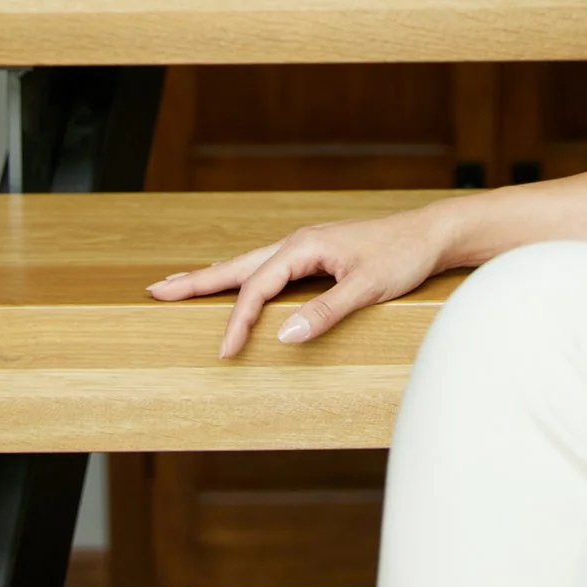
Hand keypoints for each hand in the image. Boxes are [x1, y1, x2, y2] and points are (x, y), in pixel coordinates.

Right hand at [145, 205, 455, 358]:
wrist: (431, 234)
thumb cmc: (403, 257)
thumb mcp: (366, 288)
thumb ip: (325, 312)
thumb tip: (283, 336)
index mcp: (304, 246)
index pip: (257, 287)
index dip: (237, 321)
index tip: (224, 352)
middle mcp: (299, 242)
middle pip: (237, 265)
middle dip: (196, 280)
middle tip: (155, 291)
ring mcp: (307, 248)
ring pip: (250, 264)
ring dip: (215, 275)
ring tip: (181, 285)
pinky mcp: (317, 255)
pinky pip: (268, 268)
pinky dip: (243, 276)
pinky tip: (239, 283)